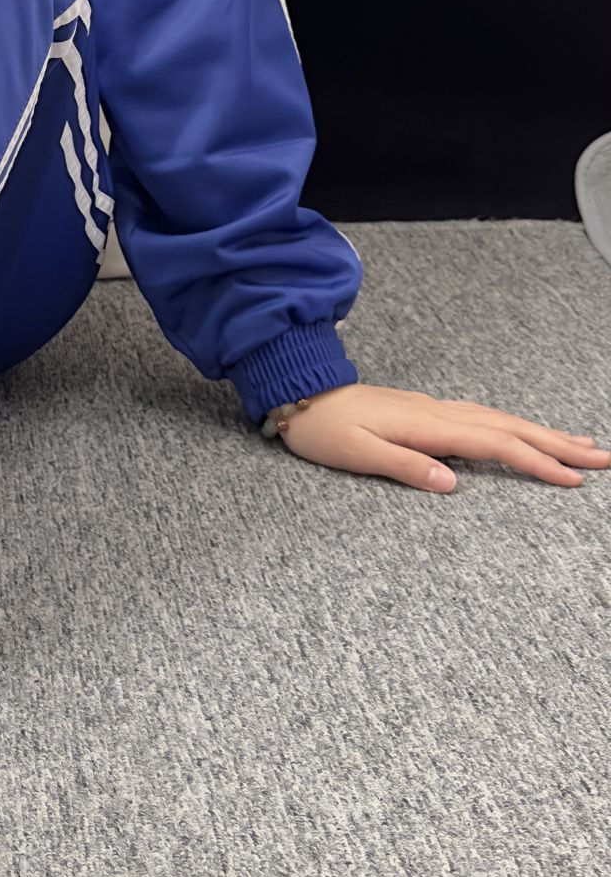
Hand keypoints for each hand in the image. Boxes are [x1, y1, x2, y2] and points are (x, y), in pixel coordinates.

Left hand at [275, 381, 610, 492]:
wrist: (297, 393)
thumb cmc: (322, 429)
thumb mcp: (355, 454)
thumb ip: (404, 467)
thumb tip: (452, 484)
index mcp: (426, 425)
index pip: (494, 445)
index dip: (536, 461)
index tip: (573, 478)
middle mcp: (438, 412)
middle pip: (510, 427)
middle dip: (559, 443)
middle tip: (603, 458)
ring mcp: (434, 410)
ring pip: (501, 420)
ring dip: (543, 433)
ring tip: (580, 445)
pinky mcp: (426, 412)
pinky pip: (484, 418)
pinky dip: (514, 426)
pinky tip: (524, 433)